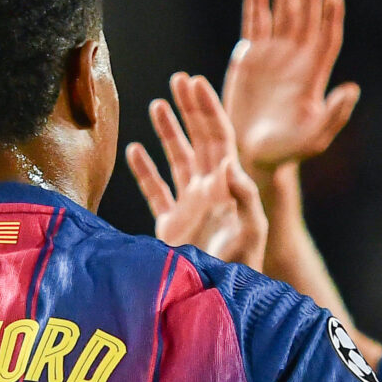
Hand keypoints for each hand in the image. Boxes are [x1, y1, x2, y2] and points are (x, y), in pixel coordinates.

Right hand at [128, 73, 268, 267]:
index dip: (208, 109)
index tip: (195, 82)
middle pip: (199, 141)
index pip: (219, 137)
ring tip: (158, 104)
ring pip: (177, 160)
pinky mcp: (171, 227)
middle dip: (190, 110)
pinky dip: (145, 172)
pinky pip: (156, 192)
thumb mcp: (248, 230)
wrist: (217, 301)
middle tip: (179, 79)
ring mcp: (189, 208)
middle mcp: (209, 191)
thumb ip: (241, 196)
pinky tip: (133, 151)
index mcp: (228, 187)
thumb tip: (226, 161)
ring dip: (168, 133)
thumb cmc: (239, 269)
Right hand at [221, 0, 359, 175]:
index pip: (327, 39)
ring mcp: (272, 54)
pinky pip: (254, 23)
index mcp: (315, 74)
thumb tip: (352, 89)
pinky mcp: (249, 56)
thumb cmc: (287, 150)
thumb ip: (334, 115)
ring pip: (281, 14)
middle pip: (306, 18)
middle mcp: (296, 58)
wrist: (253, 153)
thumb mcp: (315, 138)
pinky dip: (256, 2)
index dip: (330, 18)